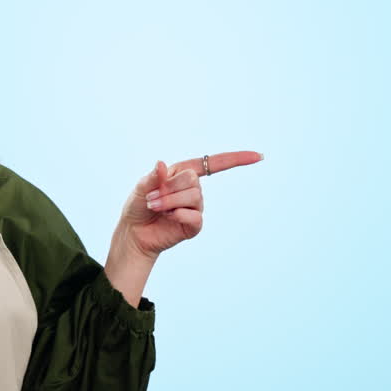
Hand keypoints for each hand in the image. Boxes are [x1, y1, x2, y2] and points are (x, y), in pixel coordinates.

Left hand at [119, 151, 263, 258]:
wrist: (133, 233)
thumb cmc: (137, 207)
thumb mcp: (140, 188)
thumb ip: (152, 177)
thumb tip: (161, 164)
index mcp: (182, 173)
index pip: (213, 163)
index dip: (236, 159)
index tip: (257, 156)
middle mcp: (192, 189)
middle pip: (194, 180)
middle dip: (170, 188)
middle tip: (152, 198)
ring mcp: (195, 208)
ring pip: (194, 197)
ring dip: (170, 202)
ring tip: (155, 207)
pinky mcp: (194, 226)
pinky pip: (195, 217)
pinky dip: (179, 215)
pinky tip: (169, 218)